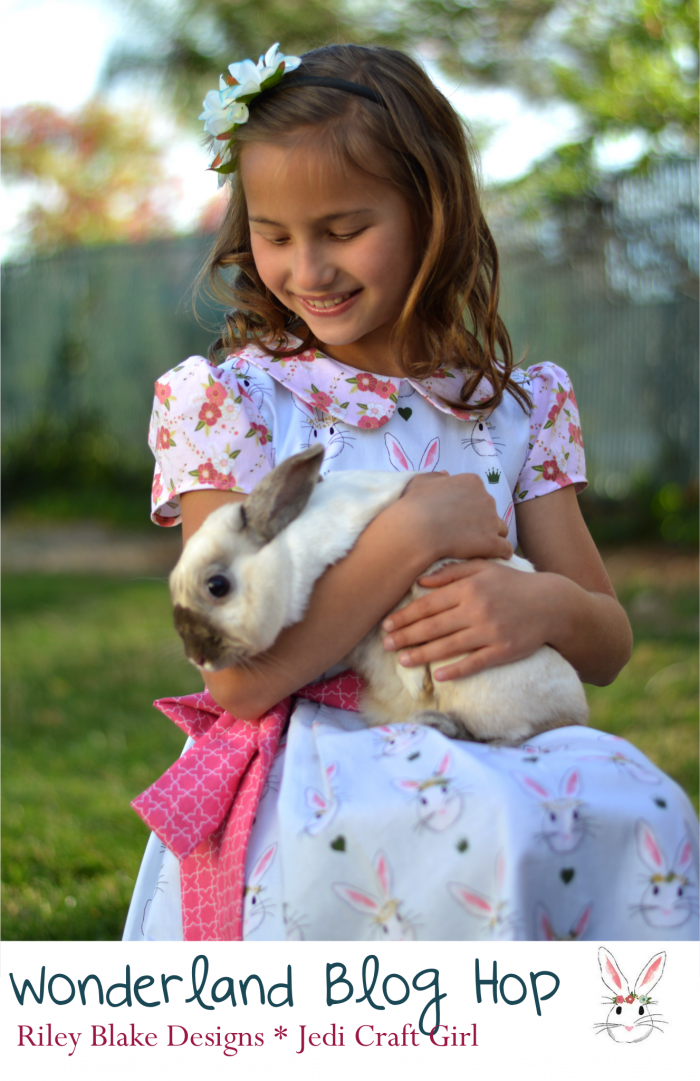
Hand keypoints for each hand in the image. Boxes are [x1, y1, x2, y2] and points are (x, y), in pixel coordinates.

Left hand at [381, 560, 557, 679]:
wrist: (551, 604)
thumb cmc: (512, 584)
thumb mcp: (484, 568)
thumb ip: (451, 572)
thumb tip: (420, 582)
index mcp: (469, 588)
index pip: (428, 604)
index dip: (405, 616)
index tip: (386, 625)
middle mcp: (476, 610)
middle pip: (433, 626)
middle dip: (406, 637)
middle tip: (386, 645)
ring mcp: (490, 632)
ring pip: (448, 646)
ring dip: (422, 655)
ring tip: (402, 661)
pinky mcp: (503, 651)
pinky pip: (474, 663)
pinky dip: (455, 670)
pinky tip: (438, 675)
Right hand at [398, 472, 512, 563]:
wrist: (417, 530)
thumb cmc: (415, 505)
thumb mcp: (420, 482)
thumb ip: (435, 477)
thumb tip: (446, 475)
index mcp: (472, 482)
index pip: (480, 494)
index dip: (471, 507)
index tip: (460, 517)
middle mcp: (486, 498)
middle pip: (490, 511)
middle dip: (481, 520)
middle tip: (465, 532)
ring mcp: (491, 521)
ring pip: (500, 529)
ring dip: (492, 536)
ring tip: (478, 547)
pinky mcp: (492, 542)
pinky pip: (505, 548)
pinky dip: (501, 552)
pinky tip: (494, 557)